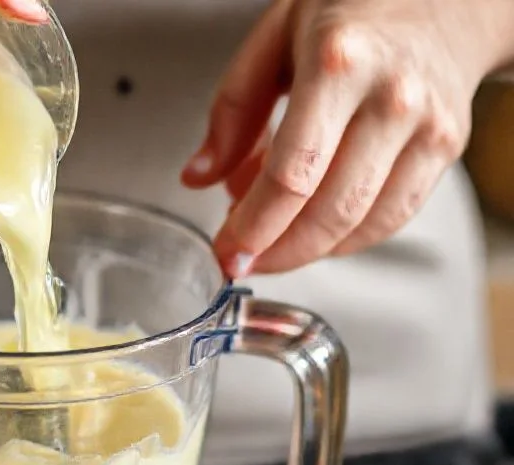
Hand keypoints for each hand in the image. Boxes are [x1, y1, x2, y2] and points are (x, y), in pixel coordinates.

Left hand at [181, 0, 513, 276]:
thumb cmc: (354, 8)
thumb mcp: (274, 36)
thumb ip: (233, 109)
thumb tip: (200, 176)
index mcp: (337, 64)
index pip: (290, 174)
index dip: (253, 227)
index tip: (226, 250)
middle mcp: (390, 98)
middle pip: (328, 209)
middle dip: (277, 251)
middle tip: (243, 259)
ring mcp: (425, 127)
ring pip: (362, 223)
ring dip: (308, 251)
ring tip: (272, 245)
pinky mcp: (446, 148)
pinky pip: (393, 217)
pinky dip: (347, 238)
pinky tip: (315, 232)